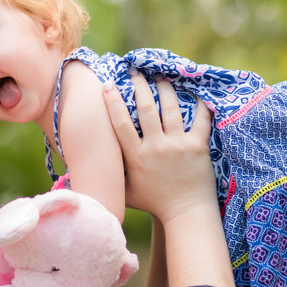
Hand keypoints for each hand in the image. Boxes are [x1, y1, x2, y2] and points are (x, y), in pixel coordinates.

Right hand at [103, 72, 216, 222]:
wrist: (186, 214)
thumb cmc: (155, 204)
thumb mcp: (127, 193)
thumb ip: (111, 179)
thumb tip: (85, 174)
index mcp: (137, 157)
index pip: (121, 124)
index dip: (113, 102)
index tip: (108, 85)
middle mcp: (156, 148)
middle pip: (146, 109)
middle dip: (139, 86)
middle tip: (136, 73)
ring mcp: (178, 145)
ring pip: (171, 108)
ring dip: (165, 89)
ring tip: (160, 77)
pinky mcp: (198, 146)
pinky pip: (200, 119)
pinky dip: (199, 104)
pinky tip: (196, 91)